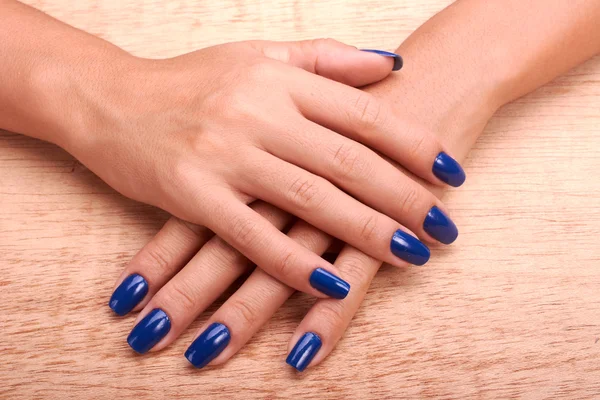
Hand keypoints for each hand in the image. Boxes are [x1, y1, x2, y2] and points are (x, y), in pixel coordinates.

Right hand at [70, 39, 464, 300]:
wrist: (110, 99)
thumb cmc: (191, 79)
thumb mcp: (259, 55)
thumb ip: (326, 59)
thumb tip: (391, 63)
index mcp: (280, 81)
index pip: (363, 114)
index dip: (414, 145)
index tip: (451, 173)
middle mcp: (258, 114)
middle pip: (347, 160)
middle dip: (403, 197)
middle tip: (445, 226)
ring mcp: (226, 155)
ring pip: (309, 198)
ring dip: (364, 231)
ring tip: (410, 255)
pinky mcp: (192, 193)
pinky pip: (252, 236)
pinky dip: (294, 263)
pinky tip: (330, 283)